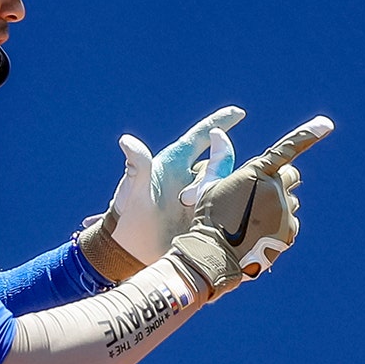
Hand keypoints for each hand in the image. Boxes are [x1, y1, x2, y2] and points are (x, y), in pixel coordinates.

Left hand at [80, 106, 243, 281]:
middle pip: (220, 162)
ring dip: (227, 193)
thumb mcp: (133, 190)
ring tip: (196, 210)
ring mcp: (201, 196)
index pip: (201, 136)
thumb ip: (137, 166)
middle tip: (186, 198)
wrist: (130, 251)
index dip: (220, 122)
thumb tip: (125, 141)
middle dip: (216, 173)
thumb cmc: (127, 215)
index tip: (238, 112)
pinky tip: (237, 219)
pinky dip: (238, 211)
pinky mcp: (208, 216)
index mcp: (174, 162)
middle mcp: (190, 176)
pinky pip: (230, 208)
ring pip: (229, 185)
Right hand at [169, 116, 333, 300]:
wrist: (215, 254)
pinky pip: (290, 221)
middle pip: (291, 175)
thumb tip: (217, 131)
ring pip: (290, 200)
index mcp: (256, 172)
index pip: (287, 149)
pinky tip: (258, 233)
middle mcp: (275, 189)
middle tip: (261, 191)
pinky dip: (278, 225)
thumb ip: (219, 158)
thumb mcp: (209, 184)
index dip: (307, 135)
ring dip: (277, 204)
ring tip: (252, 220)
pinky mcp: (289, 231)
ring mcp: (284, 211)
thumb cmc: (208, 217)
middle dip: (280, 179)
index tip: (326, 124)